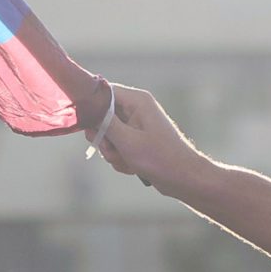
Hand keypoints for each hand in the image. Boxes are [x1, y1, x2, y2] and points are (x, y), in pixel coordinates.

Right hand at [86, 84, 213, 198]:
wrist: (183, 178)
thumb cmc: (159, 158)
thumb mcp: (126, 141)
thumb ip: (104, 123)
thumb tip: (87, 108)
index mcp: (137, 101)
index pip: (103, 92)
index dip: (91, 108)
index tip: (87, 126)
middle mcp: (136, 108)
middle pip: (102, 116)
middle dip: (103, 138)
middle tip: (112, 150)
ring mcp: (136, 124)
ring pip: (107, 134)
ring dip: (112, 151)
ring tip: (126, 161)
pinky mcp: (137, 139)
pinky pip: (116, 144)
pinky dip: (120, 157)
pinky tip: (132, 166)